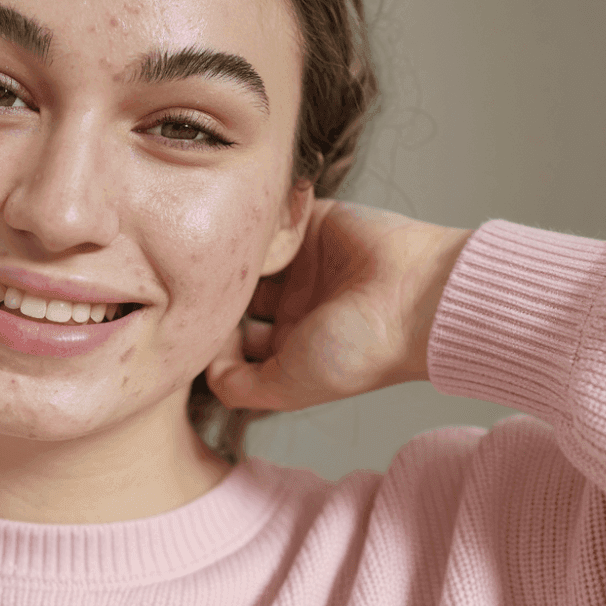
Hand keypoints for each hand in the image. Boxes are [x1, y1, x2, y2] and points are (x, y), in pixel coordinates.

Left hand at [206, 200, 471, 410]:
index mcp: (291, 345)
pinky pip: (269, 218)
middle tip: (190, 283)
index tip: (191, 325)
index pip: (234, 339)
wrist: (416, 296)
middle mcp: (294, 304)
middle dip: (214, 290)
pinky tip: (240, 228)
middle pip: (234, 294)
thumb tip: (204, 371)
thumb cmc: (360, 349)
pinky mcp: (310, 223)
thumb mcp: (289, 387)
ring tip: (213, 254)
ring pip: (245, 255)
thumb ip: (240, 387)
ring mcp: (301, 263)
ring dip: (230, 254)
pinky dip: (254, 222)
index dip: (209, 334)